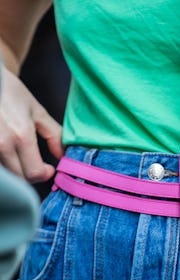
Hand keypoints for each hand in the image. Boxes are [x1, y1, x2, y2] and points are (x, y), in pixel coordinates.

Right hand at [0, 64, 62, 182]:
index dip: (44, 174)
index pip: (34, 173)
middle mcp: (1, 143)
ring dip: (17, 168)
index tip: (48, 168)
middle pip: (19, 178)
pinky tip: (10, 151)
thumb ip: (54, 135)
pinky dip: (5, 161)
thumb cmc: (9, 92)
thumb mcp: (37, 111)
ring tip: (21, 155)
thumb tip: (64, 156)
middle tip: (37, 164)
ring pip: (8, 173)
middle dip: (32, 174)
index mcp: (20, 136)